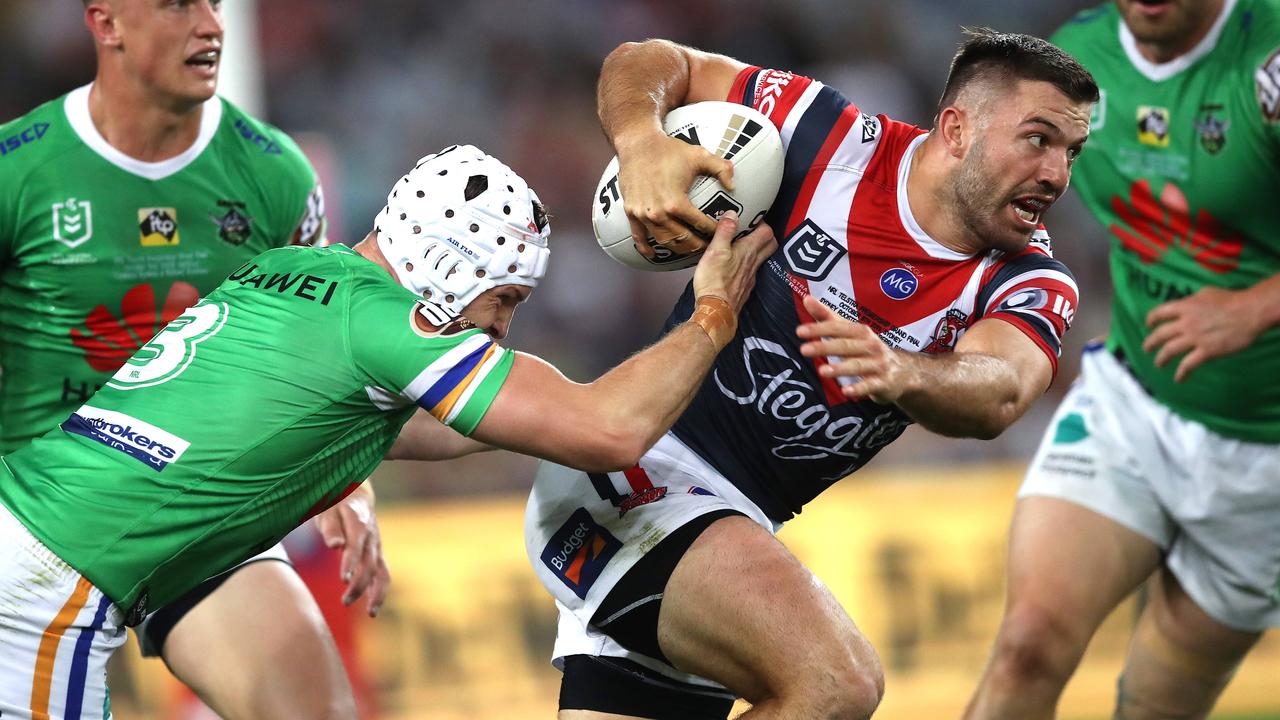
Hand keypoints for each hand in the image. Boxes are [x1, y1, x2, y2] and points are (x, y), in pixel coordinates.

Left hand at [314, 482, 390, 616]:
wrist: (355, 495)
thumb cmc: (335, 503)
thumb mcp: (327, 510)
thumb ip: (330, 528)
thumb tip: (335, 546)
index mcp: (358, 523)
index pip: (356, 546)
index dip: (351, 562)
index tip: (343, 579)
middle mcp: (371, 537)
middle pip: (370, 564)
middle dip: (360, 584)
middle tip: (345, 601)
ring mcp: (376, 547)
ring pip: (382, 572)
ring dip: (377, 593)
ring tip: (370, 613)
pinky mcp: (376, 555)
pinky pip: (382, 575)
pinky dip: (379, 592)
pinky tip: (372, 609)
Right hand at [616, 132, 734, 256]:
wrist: (637, 144)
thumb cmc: (668, 150)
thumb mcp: (699, 155)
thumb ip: (721, 169)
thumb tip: (733, 186)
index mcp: (676, 202)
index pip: (700, 225)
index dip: (714, 231)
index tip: (722, 232)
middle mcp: (658, 213)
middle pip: (683, 239)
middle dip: (698, 245)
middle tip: (709, 247)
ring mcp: (643, 215)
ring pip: (664, 241)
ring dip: (678, 249)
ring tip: (689, 249)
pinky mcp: (631, 212)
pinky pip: (639, 236)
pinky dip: (646, 248)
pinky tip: (653, 255)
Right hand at [692, 211, 775, 312]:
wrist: (716, 310)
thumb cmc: (714, 281)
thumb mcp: (715, 250)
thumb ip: (725, 231)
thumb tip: (733, 214)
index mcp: (748, 251)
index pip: (767, 232)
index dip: (762, 223)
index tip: (751, 218)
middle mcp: (753, 263)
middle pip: (770, 245)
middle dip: (764, 235)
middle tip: (752, 230)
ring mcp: (751, 276)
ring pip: (761, 258)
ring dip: (756, 250)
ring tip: (741, 245)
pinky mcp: (745, 287)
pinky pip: (752, 271)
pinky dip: (747, 265)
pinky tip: (735, 266)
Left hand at [796, 295, 916, 403]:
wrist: (904, 372)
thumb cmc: (869, 349)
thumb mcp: (851, 332)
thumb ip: (828, 318)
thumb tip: (807, 299)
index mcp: (861, 332)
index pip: (838, 328)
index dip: (820, 328)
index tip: (800, 331)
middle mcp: (871, 345)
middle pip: (845, 346)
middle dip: (825, 347)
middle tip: (803, 349)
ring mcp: (878, 364)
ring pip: (857, 365)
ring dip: (840, 368)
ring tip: (822, 371)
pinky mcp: (883, 382)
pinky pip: (870, 385)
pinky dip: (859, 388)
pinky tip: (846, 391)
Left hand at [1142, 286, 1260, 381]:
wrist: (1250, 312)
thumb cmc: (1232, 300)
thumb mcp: (1207, 292)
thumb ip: (1192, 300)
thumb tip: (1187, 303)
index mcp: (1185, 307)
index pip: (1160, 313)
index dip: (1151, 319)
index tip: (1148, 324)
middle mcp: (1186, 323)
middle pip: (1160, 334)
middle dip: (1150, 343)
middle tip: (1146, 348)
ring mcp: (1195, 338)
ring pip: (1169, 351)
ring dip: (1161, 359)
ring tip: (1158, 363)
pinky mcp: (1206, 351)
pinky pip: (1188, 365)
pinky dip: (1181, 373)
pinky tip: (1179, 379)